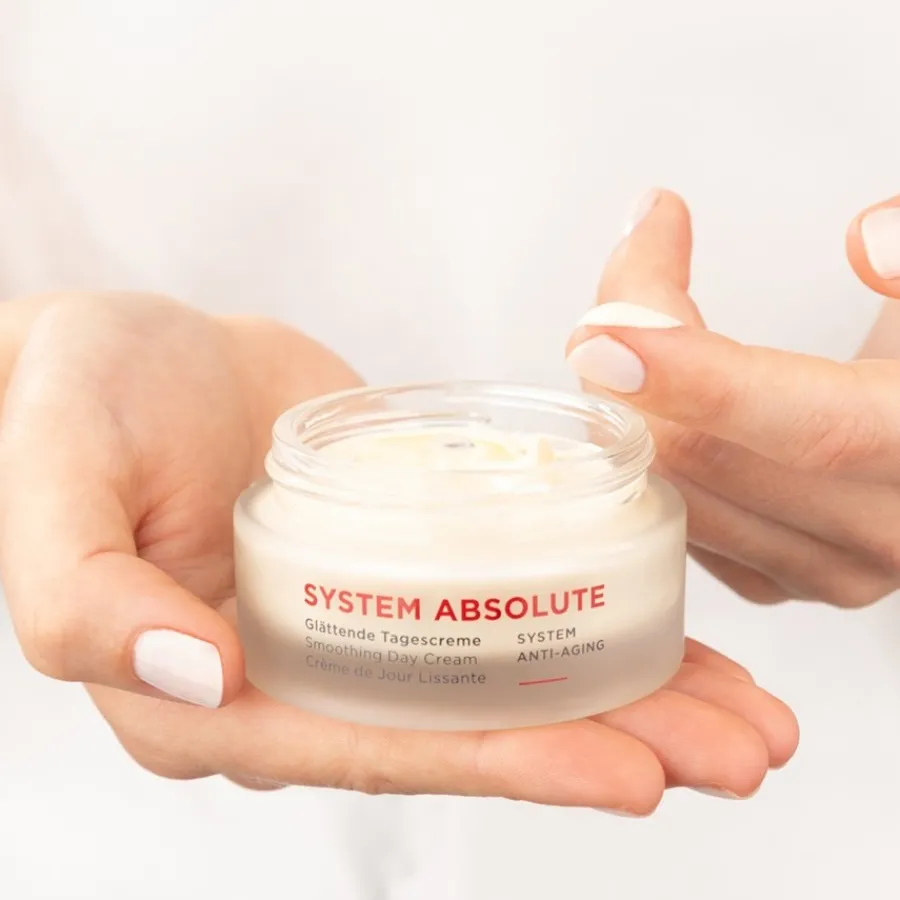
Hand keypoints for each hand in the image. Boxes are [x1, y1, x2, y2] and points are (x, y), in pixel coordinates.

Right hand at [0, 292, 796, 810]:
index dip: (503, 764)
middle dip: (605, 749)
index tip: (627, 771)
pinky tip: (669, 628)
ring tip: (740, 713)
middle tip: (736, 755)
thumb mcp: (55, 488)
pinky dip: (584, 619)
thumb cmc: (71, 407)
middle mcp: (298, 677)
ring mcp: (358, 622)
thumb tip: (200, 677)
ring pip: (503, 678)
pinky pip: (501, 601)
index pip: (376, 750)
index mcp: (212, 698)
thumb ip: (86, 597)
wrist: (126, 348)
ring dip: (624, 698)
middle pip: (468, 734)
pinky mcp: (398, 562)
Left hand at [567, 189, 899, 607]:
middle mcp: (881, 531)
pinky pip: (675, 517)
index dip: (696, 377)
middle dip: (631, 359)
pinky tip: (637, 389)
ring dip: (622, 403)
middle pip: (701, 458)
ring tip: (622, 320)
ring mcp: (823, 569)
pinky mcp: (776, 578)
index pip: (809, 428)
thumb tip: (867, 241)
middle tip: (622, 271)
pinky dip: (639, 451)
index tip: (605, 330)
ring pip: (671, 494)